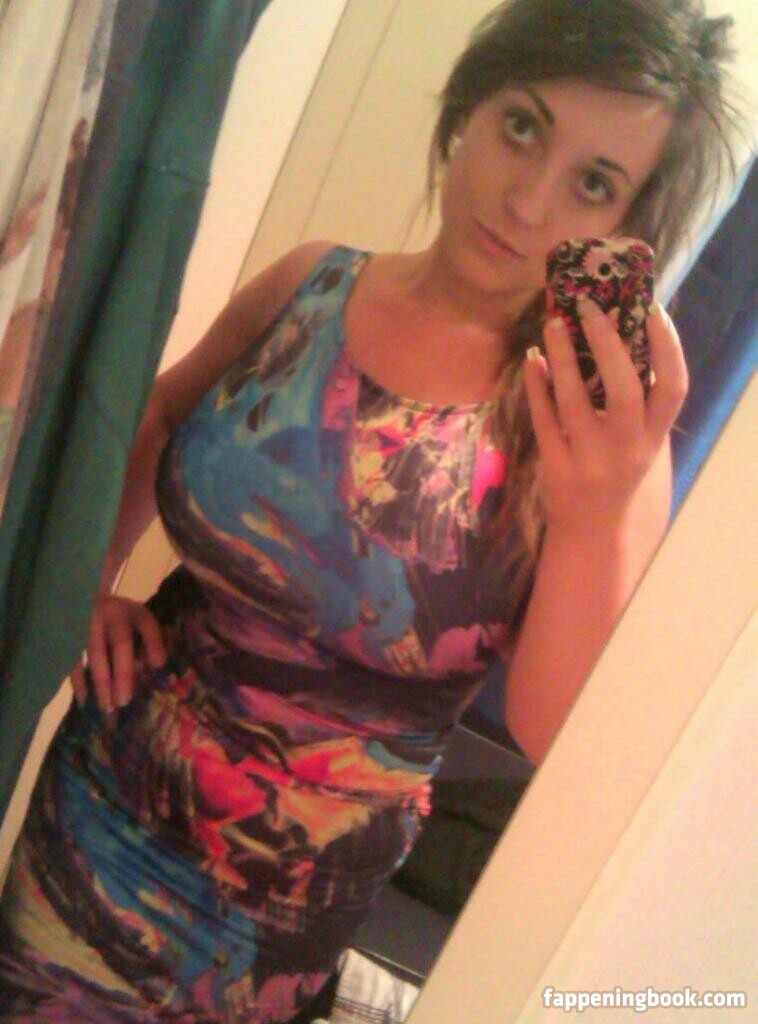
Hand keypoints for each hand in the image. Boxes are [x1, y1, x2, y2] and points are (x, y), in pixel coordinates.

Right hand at [70, 594, 166, 712]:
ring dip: (101, 682)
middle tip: (124, 700)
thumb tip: (156, 667)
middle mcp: (112, 615)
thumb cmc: (121, 618)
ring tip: (107, 707)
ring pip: (96, 654)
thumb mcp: (137, 621)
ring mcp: (90, 623)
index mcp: (133, 612)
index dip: (153, 643)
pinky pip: (74, 659)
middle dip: (122, 673)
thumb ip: (148, 641)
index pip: (146, 625)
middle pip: (120, 644)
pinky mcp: (72, 634)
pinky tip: (86, 700)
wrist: (86, 599)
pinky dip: (79, 681)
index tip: (159, 664)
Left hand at [523, 299, 687, 533]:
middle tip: (588, 307)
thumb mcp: (638, 442)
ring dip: (563, 357)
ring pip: (575, 401)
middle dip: (607, 344)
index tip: (651, 310)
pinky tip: (533, 361)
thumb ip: (637, 401)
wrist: (591, 531)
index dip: (667, 347)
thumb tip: (617, 335)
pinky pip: (544, 419)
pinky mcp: (556, 466)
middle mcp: (627, 448)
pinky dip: (537, 386)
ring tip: (553, 324)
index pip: (673, 388)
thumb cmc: (617, 473)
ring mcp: (590, 458)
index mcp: (653, 437)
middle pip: (625, 390)